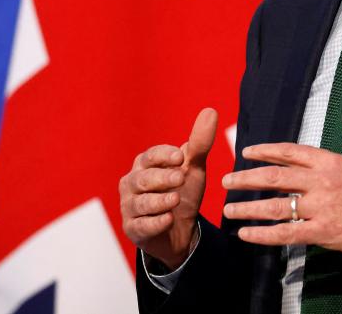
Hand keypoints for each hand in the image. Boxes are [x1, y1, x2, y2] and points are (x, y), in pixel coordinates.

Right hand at [118, 107, 217, 269]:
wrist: (181, 230)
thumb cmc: (182, 191)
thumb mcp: (193, 168)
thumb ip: (200, 142)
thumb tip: (211, 111)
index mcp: (144, 164)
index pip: (150, 156)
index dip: (164, 156)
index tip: (181, 157)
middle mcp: (132, 183)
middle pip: (143, 178)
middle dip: (162, 178)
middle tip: (180, 178)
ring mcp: (130, 207)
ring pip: (141, 203)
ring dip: (158, 201)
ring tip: (176, 199)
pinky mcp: (134, 229)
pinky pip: (141, 226)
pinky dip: (155, 223)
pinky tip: (169, 220)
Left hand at [221, 108, 341, 259]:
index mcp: (331, 161)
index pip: (290, 151)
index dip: (265, 150)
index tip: (246, 152)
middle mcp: (321, 182)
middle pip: (274, 177)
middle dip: (246, 178)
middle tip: (226, 180)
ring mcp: (321, 208)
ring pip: (275, 206)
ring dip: (248, 208)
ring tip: (229, 210)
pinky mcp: (323, 232)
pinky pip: (286, 234)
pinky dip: (263, 235)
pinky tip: (246, 236)